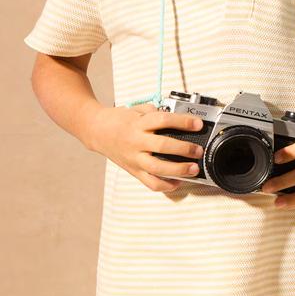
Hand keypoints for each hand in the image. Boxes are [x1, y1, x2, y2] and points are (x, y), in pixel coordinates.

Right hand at [89, 105, 203, 192]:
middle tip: (198, 151)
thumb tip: (178, 118)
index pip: (163, 120)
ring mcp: (134, 158)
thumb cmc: (119, 119)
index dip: (183, 122)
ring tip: (193, 169)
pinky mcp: (133, 171)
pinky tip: (178, 181)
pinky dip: (166, 185)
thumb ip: (156, 113)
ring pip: (157, 169)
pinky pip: (151, 183)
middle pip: (163, 146)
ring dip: (178, 170)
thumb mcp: (137, 110)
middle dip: (185, 149)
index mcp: (138, 124)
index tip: (198, 124)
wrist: (96, 130)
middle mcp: (136, 142)